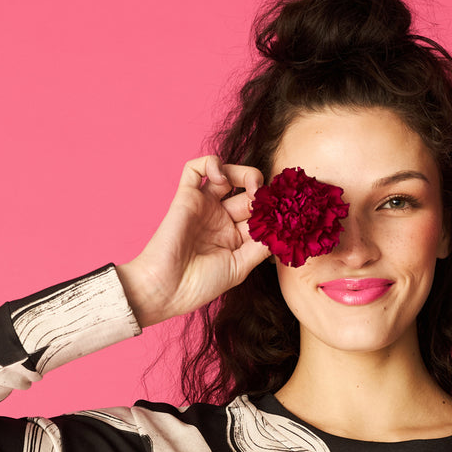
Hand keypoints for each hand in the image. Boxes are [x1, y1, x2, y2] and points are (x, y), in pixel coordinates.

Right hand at [117, 155, 268, 327]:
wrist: (167, 289)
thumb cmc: (200, 284)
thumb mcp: (240, 267)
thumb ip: (260, 246)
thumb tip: (281, 228)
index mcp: (234, 236)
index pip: (259, 213)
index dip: (273, 208)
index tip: (284, 212)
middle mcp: (220, 218)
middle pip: (248, 192)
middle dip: (262, 192)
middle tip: (269, 200)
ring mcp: (204, 206)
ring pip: (227, 174)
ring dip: (245, 173)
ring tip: (253, 185)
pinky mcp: (186, 196)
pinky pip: (195, 168)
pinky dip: (211, 163)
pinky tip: (221, 176)